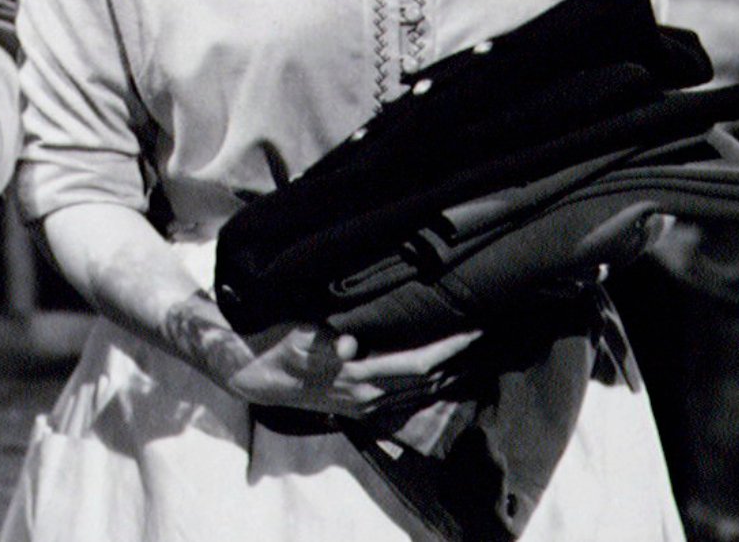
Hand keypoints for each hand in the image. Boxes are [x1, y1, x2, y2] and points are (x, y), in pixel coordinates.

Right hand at [222, 324, 481, 419]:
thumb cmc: (280, 346)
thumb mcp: (300, 336)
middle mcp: (368, 396)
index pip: (419, 364)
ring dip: (446, 377)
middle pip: (427, 382)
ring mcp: (364, 405)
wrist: (257, 375)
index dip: (448, 349)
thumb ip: (326, 341)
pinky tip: (436, 378)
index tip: (472, 331)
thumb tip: (348, 345)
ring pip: (419, 395)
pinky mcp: (358, 407)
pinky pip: (404, 401)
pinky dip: (427, 389)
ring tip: (468, 355)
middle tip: (481, 337)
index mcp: (359, 377)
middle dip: (457, 362)